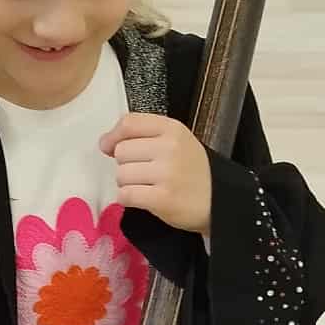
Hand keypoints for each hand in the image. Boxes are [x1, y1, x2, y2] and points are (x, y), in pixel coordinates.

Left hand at [99, 113, 211, 234]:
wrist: (219, 201)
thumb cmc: (193, 171)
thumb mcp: (176, 141)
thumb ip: (143, 135)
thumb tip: (105, 143)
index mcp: (172, 129)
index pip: (129, 123)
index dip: (113, 136)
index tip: (110, 147)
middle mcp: (169, 148)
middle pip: (121, 151)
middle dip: (126, 164)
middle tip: (143, 172)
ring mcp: (166, 173)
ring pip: (121, 174)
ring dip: (128, 183)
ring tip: (147, 186)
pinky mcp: (162, 199)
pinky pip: (125, 195)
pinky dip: (128, 198)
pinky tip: (143, 198)